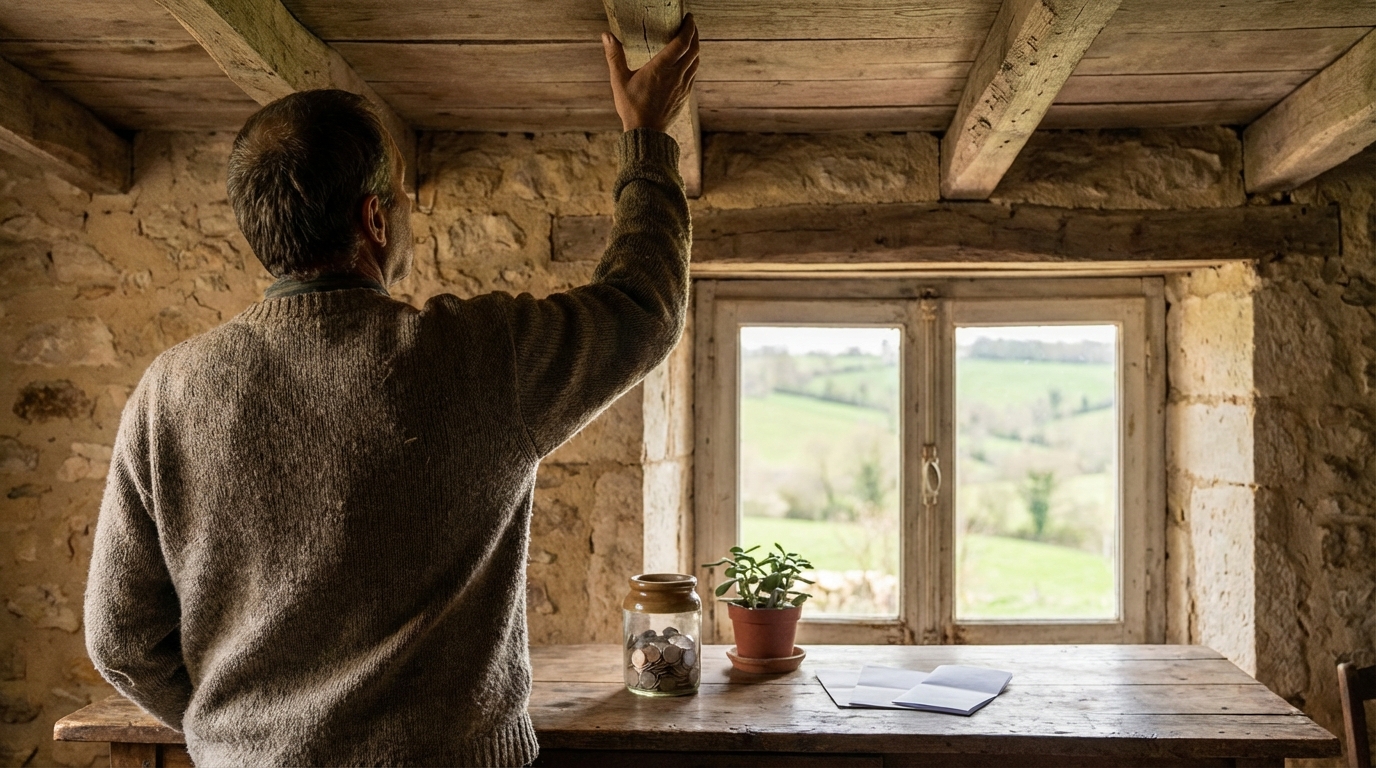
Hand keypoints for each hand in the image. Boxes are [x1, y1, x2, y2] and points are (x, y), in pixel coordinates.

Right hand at [602, 13, 699, 132]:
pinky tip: (687, 62)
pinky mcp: (685, 95)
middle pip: (694, 49)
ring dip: (695, 48)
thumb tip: (607, 35)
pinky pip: (693, 74)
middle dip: (695, 33)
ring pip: (696, 61)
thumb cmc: (631, 107)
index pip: (682, 42)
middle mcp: (675, 76)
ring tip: (690, 40)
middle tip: (691, 24)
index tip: (688, 18)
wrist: (646, 133)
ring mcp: (683, 86)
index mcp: (660, 68)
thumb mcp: (619, 80)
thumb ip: (614, 56)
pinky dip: (693, 62)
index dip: (689, 27)